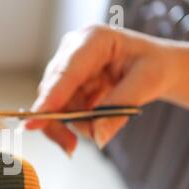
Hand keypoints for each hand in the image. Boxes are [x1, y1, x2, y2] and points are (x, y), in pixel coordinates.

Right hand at [26, 24, 188, 154]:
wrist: (154, 67)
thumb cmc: (153, 65)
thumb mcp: (147, 84)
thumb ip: (119, 110)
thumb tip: (97, 137)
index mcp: (93, 40)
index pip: (65, 73)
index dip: (49, 100)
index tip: (33, 122)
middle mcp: (72, 52)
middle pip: (51, 93)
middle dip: (59, 123)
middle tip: (70, 147)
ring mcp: (66, 69)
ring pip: (53, 106)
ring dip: (72, 125)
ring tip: (100, 128)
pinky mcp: (65, 85)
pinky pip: (60, 111)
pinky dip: (75, 123)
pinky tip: (95, 120)